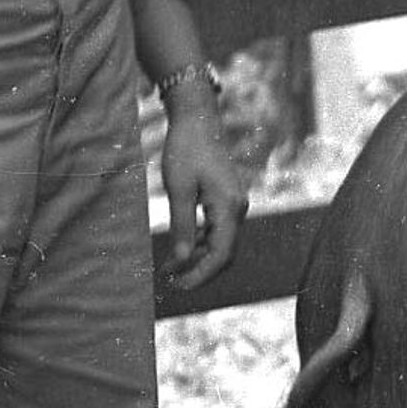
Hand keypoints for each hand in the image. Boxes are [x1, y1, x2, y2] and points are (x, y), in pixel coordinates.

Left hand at [159, 104, 245, 291]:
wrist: (198, 120)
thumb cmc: (185, 150)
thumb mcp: (178, 189)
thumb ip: (181, 226)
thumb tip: (180, 260)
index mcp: (229, 207)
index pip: (221, 254)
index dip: (200, 275)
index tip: (178, 286)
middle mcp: (238, 209)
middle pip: (224, 254)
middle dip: (199, 271)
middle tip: (171, 283)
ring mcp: (234, 205)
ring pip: (220, 244)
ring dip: (196, 258)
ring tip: (168, 268)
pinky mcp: (227, 200)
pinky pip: (217, 230)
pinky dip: (199, 242)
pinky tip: (179, 247)